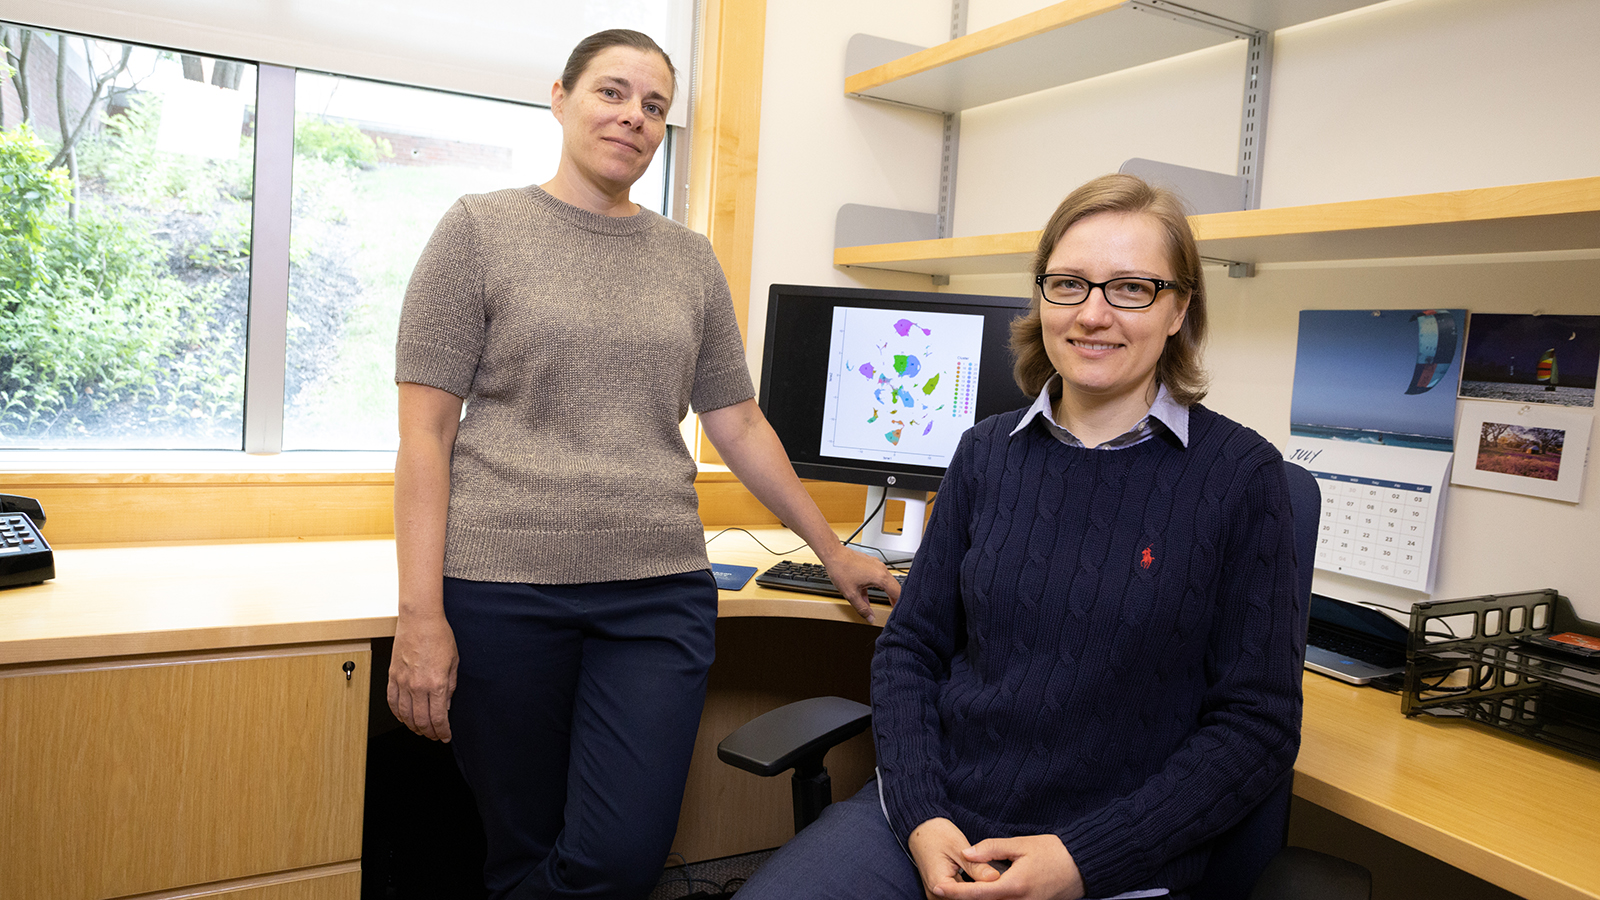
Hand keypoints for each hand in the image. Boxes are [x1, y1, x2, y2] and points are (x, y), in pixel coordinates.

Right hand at [387, 611, 458, 741]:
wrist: (420, 620)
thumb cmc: (439, 636)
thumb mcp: (453, 662)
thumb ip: (449, 686)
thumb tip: (446, 705)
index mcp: (436, 684)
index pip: (438, 718)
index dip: (443, 731)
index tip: (445, 736)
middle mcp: (418, 686)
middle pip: (421, 721)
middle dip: (429, 733)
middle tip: (434, 735)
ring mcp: (402, 682)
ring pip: (405, 715)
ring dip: (413, 726)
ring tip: (420, 730)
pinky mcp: (392, 676)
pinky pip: (392, 702)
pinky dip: (398, 713)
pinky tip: (403, 717)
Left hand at [817, 544, 901, 622]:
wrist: (833, 554)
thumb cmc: (841, 570)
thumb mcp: (851, 594)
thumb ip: (862, 608)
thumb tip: (870, 618)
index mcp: (880, 577)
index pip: (897, 592)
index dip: (898, 603)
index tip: (897, 610)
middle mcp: (881, 569)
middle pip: (894, 586)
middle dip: (894, 597)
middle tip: (893, 607)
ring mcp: (876, 564)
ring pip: (887, 580)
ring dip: (886, 591)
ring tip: (885, 600)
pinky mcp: (871, 562)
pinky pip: (879, 575)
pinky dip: (878, 584)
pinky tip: (868, 592)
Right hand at [909, 818, 1003, 898]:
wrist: (921, 829)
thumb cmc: (937, 834)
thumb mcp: (959, 847)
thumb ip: (976, 866)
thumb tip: (995, 878)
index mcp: (938, 884)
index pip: (967, 896)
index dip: (985, 890)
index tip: (999, 882)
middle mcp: (935, 894)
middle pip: (964, 899)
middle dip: (981, 892)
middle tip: (997, 879)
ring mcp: (937, 894)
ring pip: (962, 898)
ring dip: (976, 892)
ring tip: (990, 880)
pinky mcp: (940, 892)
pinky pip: (957, 895)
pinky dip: (969, 889)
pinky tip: (980, 881)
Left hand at [934, 834, 1084, 899]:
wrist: (1083, 867)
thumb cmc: (1053, 852)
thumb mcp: (1021, 845)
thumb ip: (991, 849)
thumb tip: (966, 853)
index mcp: (1014, 886)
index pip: (977, 894)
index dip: (955, 893)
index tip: (938, 888)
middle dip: (965, 899)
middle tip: (949, 889)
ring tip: (963, 891)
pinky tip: (984, 893)